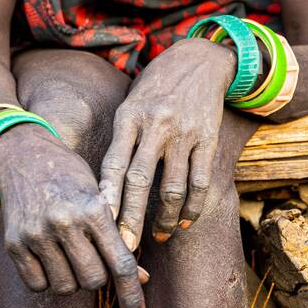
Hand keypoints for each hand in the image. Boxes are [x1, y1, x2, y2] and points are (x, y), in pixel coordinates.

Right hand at [0, 123, 146, 307]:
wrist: (22, 153)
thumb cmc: (70, 174)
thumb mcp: (100, 196)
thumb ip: (118, 236)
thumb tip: (142, 278)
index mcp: (93, 209)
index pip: (121, 263)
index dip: (132, 295)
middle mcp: (64, 222)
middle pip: (93, 280)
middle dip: (97, 276)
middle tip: (90, 255)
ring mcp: (36, 234)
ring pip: (66, 286)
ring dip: (71, 278)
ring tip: (67, 252)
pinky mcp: (13, 243)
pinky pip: (38, 285)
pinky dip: (47, 279)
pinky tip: (47, 256)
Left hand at [98, 37, 235, 249]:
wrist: (199, 60)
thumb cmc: (155, 88)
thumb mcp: (130, 104)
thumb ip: (120, 140)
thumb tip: (102, 189)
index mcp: (129, 116)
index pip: (113, 163)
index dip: (106, 196)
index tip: (99, 224)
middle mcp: (155, 124)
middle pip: (139, 180)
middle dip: (131, 219)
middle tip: (124, 248)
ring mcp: (183, 133)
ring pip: (172, 188)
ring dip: (163, 219)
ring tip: (155, 236)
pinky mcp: (207, 139)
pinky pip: (199, 182)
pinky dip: (192, 208)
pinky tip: (183, 222)